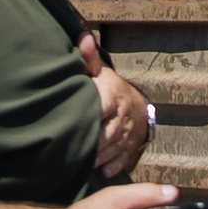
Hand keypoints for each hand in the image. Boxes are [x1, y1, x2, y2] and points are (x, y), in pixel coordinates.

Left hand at [78, 33, 150, 177]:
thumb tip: (82, 37)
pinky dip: (112, 166)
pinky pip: (123, 159)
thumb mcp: (100, 72)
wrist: (136, 104)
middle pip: (106, 133)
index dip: (88, 118)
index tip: (71, 126)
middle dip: (91, 144)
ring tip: (80, 162)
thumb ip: (88, 59)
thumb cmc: (109, 88)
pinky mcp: (131, 146)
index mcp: (113, 96)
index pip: (100, 108)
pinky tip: (100, 171)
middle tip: (71, 152)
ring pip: (113, 148)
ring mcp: (129, 133)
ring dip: (98, 157)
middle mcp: (123, 116)